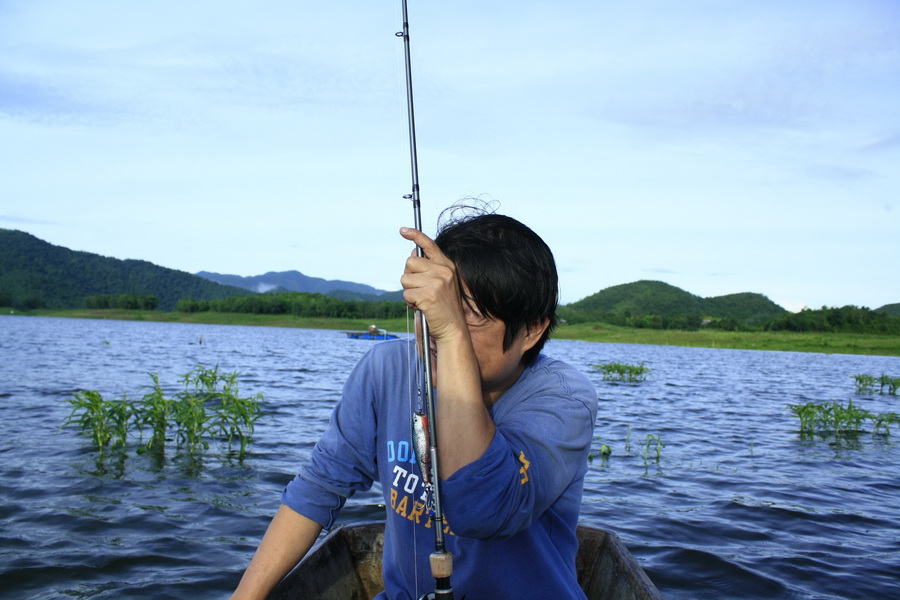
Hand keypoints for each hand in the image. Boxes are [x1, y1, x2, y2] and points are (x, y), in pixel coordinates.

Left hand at [399, 227, 467, 343]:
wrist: (454, 329)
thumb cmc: (444, 308)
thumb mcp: (442, 283)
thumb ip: (429, 268)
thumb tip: (413, 253)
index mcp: (447, 265)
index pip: (429, 244)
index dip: (415, 235)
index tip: (403, 230)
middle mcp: (443, 270)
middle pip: (410, 262)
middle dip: (409, 277)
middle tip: (420, 290)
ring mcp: (436, 282)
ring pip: (405, 279)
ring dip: (409, 291)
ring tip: (422, 300)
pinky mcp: (428, 295)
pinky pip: (406, 294)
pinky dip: (410, 303)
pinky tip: (421, 307)